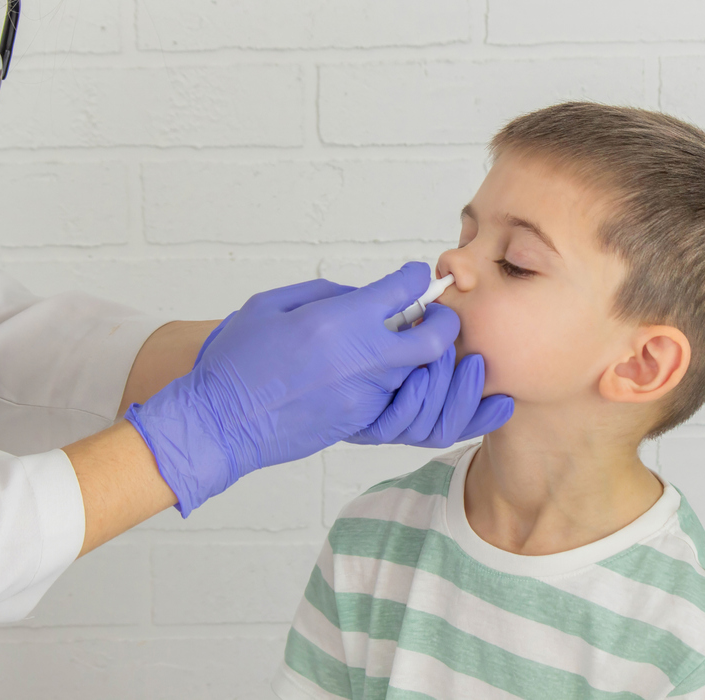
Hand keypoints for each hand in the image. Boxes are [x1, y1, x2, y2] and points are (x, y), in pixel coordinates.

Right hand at [126, 263, 512, 514]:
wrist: (217, 422)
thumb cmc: (235, 360)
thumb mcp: (274, 304)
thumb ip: (328, 294)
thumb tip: (368, 296)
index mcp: (337, 321)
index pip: (403, 289)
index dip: (416, 277)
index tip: (417, 276)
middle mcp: (359, 359)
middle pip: (435, 337)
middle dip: (446, 323)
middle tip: (439, 317)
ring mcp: (365, 398)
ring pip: (429, 377)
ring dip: (442, 362)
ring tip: (447, 353)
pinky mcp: (363, 427)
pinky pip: (418, 417)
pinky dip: (447, 405)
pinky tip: (487, 403)